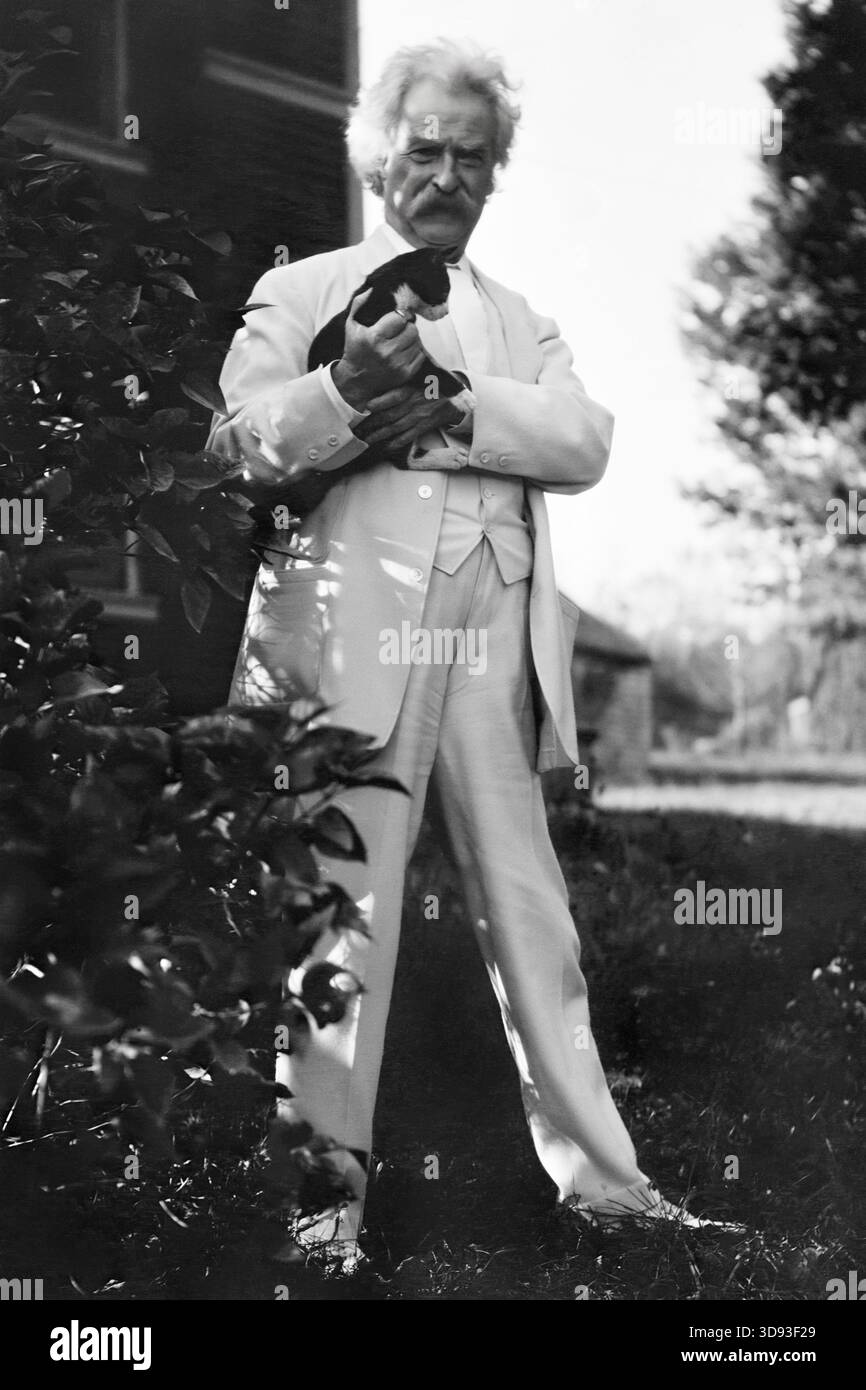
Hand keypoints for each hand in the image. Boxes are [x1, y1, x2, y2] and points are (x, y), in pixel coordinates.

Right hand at [331, 289, 427, 410]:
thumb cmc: (355, 349)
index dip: (400, 316)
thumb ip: (359, 304)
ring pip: (417, 342)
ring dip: (410, 339)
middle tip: (399, 330)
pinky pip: (420, 355)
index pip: (400, 318)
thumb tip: (371, 289)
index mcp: (374, 337)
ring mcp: (397, 364)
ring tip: (399, 342)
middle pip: (412, 329)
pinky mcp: (405, 374)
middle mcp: (387, 352)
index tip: (395, 319)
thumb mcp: (351, 325)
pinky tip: (403, 353)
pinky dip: (414, 352)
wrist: (356, 381)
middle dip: (407, 327)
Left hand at [352, 383, 463, 456]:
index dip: (379, 403)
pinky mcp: (423, 426)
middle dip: (372, 424)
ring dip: (380, 435)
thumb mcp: (416, 378)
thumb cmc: (430, 386)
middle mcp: (413, 404)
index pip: (394, 397)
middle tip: (358, 430)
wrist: (453, 398)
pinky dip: (396, 443)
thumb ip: (398, 380)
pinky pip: (408, 437)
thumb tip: (376, 382)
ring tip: (366, 440)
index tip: (366, 407)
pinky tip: (385, 447)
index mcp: (411, 389)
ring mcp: (418, 417)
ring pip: (396, 428)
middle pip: (390, 415)